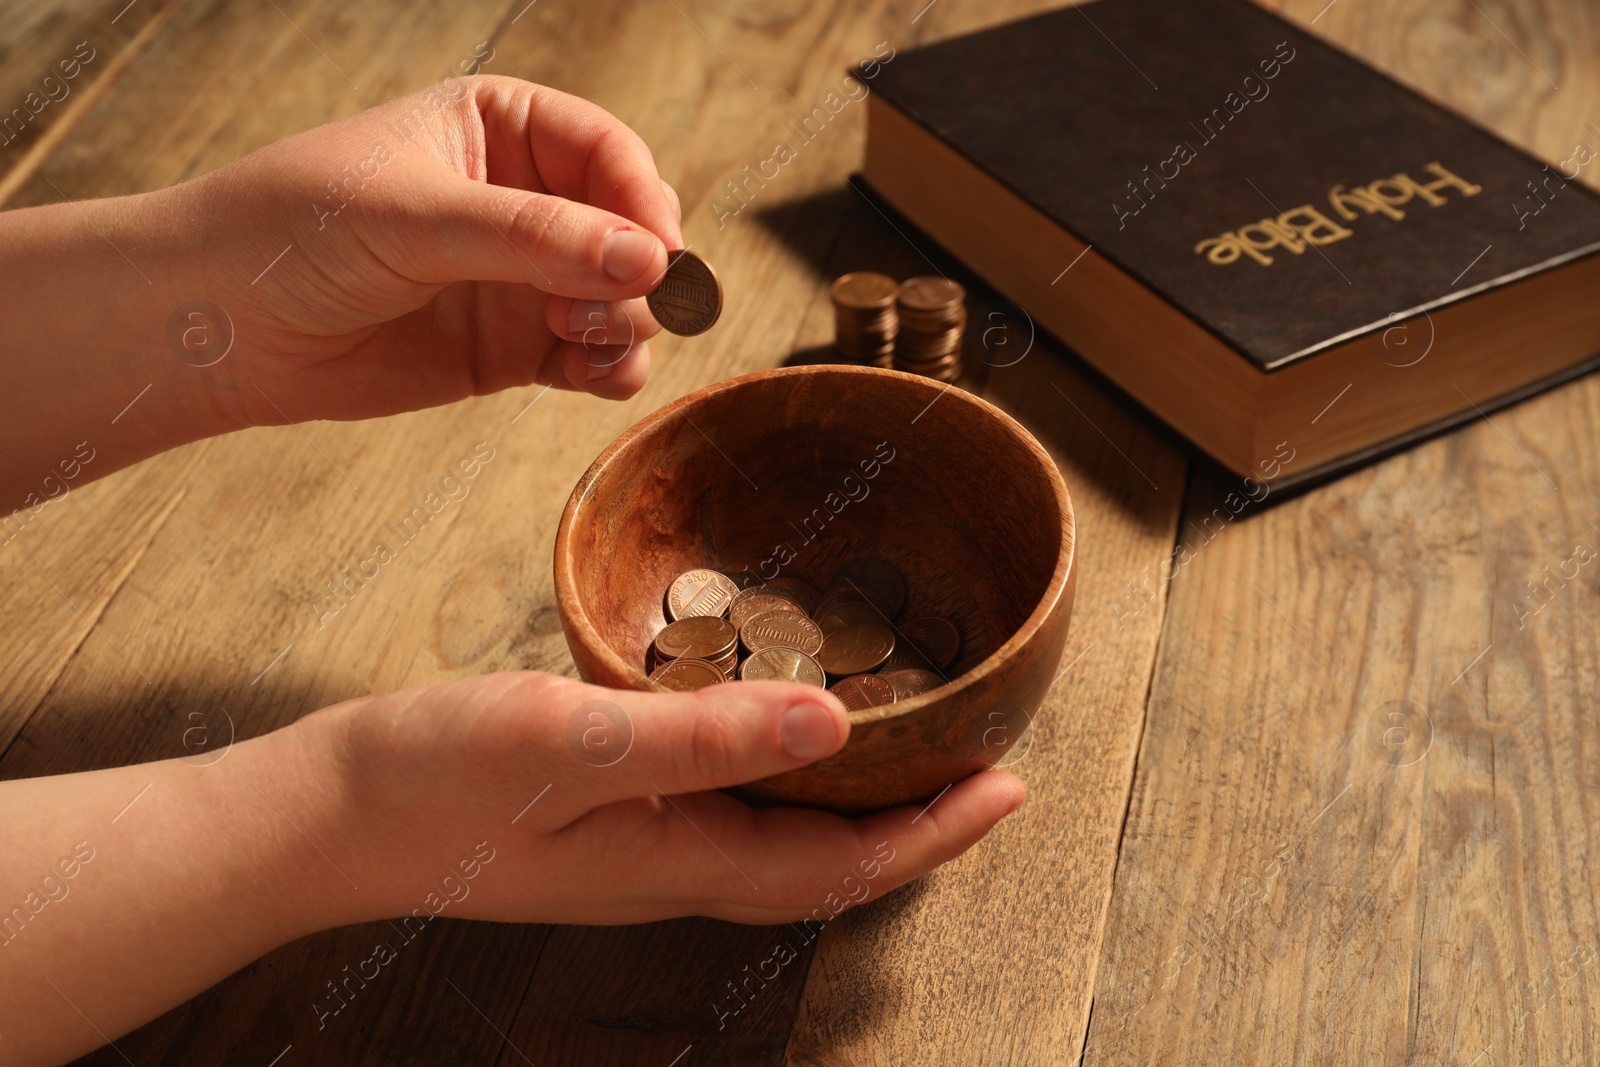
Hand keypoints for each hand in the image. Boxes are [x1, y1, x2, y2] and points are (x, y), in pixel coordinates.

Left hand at [169, 75, 682, 427]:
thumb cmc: (297, 232)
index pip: (608, 152)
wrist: (224, 325)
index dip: (643, 200)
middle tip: (620, 304)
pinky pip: (592, 356)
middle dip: (639, 269)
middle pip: (630, 229)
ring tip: (581, 339)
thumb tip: (649, 260)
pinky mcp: (513, 348)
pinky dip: (610, 368)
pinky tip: (594, 376)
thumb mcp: (418, 217)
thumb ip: (534, 238)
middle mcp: (524, 200)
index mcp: (502, 128)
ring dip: (628, 323)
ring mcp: (523, 278)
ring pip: (622, 299)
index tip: (659, 252)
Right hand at [305, 671, 1024, 925]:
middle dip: (917, 823)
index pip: (842, 865)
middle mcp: (674, 865)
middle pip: (828, 861)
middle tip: (984, 764)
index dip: (934, 834)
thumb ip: (700, 737)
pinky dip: (784, 773)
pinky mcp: (607, 814)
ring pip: (784, 837)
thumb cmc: (433, 780)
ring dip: (858, 801)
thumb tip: (831, 724)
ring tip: (912, 746)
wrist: (325, 814)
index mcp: (680, 859)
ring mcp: (639, 845)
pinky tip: (780, 726)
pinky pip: (730, 804)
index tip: (1010, 787)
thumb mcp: (568, 744)